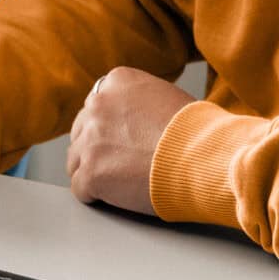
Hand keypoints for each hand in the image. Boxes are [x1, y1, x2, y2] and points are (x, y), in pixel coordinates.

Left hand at [66, 66, 195, 215]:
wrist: (203, 157)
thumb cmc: (196, 132)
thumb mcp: (163, 96)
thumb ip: (136, 102)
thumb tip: (129, 119)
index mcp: (116, 82)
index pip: (95, 106)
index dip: (108, 128)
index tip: (120, 141)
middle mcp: (98, 105)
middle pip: (80, 132)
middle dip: (96, 149)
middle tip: (118, 164)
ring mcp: (91, 139)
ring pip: (75, 160)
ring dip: (92, 172)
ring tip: (118, 183)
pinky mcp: (91, 172)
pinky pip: (80, 188)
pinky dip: (95, 195)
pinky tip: (114, 197)